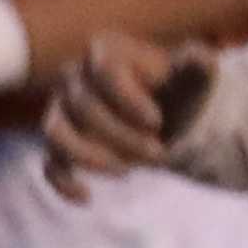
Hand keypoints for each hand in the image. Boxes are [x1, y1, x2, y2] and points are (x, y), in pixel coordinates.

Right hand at [40, 31, 208, 199]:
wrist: (164, 118)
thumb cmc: (176, 92)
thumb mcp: (192, 79)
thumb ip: (197, 67)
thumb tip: (198, 57)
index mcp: (103, 50)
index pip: (104, 72)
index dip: (128, 100)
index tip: (157, 122)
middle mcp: (73, 76)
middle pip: (85, 107)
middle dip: (123, 136)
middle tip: (159, 153)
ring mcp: (59, 109)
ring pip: (56, 133)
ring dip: (90, 157)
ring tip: (126, 171)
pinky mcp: (58, 143)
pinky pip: (49, 163)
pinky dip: (63, 183)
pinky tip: (87, 197)